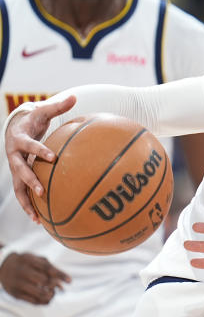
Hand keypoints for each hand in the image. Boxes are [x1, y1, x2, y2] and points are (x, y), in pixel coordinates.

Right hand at [0, 252, 70, 303]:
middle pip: (44, 281)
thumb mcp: (36, 259)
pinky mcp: (15, 294)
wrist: (2, 267)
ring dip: (51, 295)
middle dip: (54, 285)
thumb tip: (66, 282)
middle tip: (57, 286)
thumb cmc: (26, 263)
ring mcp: (17, 284)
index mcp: (28, 260)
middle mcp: (21, 271)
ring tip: (53, 293)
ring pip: (39, 294)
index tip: (70, 281)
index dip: (60, 275)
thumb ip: (51, 268)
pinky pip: (33, 302)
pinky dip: (44, 301)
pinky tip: (48, 298)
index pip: (47, 268)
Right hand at [3, 95, 75, 221]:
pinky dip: (30, 206)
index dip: (39, 150)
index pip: (29, 145)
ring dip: (26, 201)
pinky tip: (40, 220)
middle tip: (42, 190)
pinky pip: (23, 193)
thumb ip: (58, 105)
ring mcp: (15, 167)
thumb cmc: (33, 118)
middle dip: (29, 180)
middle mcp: (14, 155)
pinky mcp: (18, 176)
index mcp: (20, 139)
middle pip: (19, 170)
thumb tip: (75, 96)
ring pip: (17, 187)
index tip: (53, 157)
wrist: (14, 127)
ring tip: (37, 217)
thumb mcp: (44, 110)